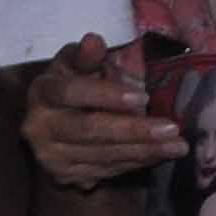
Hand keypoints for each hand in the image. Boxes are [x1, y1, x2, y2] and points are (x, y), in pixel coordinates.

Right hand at [25, 33, 185, 195]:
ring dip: (143, 151)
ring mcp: (48, 155)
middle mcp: (38, 127)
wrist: (54, 123)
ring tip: (177, 145)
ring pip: (100, 155)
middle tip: (172, 128)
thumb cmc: (75, 84)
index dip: (107, 95)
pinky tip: (159, 155)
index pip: (72, 93)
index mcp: (43, 92)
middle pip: (88, 130)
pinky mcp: (62, 175)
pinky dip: (135, 163)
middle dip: (133, 130)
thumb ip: (87, 56)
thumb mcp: (78, 65)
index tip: (143, 97)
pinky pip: (104, 171)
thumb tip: (94, 40)